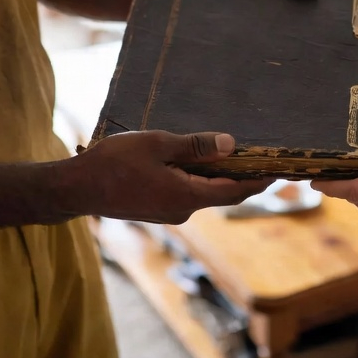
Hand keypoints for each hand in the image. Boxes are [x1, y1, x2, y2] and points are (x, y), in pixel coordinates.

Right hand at [69, 131, 271, 223]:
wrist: (77, 188)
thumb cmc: (113, 163)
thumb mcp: (157, 145)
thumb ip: (195, 146)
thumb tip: (231, 145)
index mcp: (186, 196)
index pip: (235, 192)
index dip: (259, 181)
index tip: (279, 171)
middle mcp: (182, 210)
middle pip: (223, 193)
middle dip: (243, 176)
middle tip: (262, 156)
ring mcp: (169, 212)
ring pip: (203, 192)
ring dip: (218, 175)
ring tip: (232, 151)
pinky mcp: (157, 209)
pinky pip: (187, 192)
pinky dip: (198, 178)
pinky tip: (197, 159)